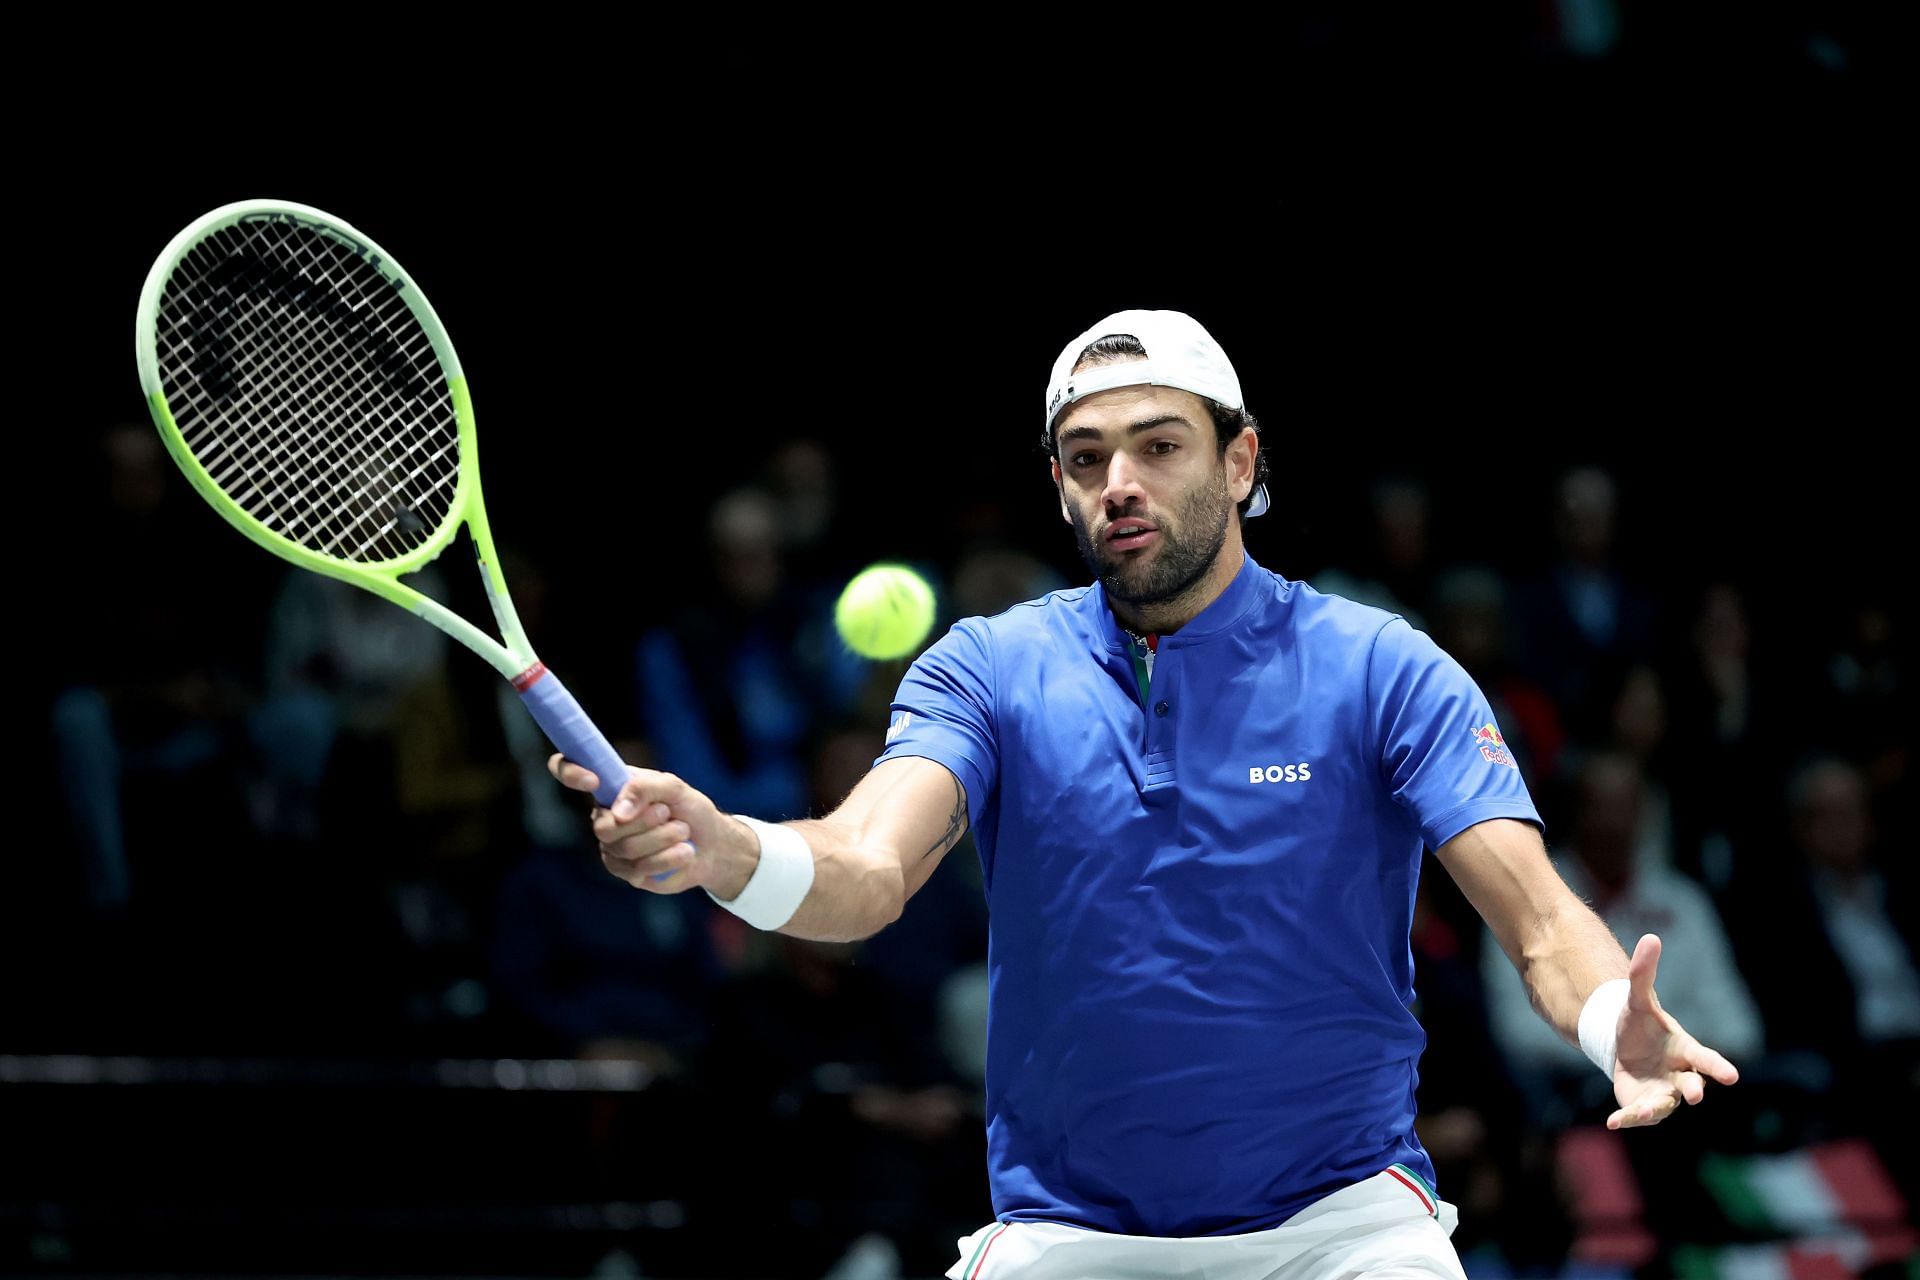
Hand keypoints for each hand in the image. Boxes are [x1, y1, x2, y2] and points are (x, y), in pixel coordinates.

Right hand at [547, 755, 747, 895]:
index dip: (569, 772)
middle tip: (667, 812)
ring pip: (626, 849)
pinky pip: (639, 869)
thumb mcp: (675, 788)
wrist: (713, 845)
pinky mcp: (627, 873)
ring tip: (682, 831)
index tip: (593, 781)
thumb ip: (645, 788)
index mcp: (611, 788)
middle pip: (604, 827)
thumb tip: (618, 812)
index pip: (568, 770)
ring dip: (663, 838)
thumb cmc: (691, 810)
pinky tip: (683, 852)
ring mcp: (613, 847)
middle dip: (644, 821)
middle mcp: (605, 817)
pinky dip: (668, 858)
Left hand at [1607, 933, 1740, 1128]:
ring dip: (1655, 1109)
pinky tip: (1613, 1121)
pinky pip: (1638, 1115)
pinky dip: (1627, 1118)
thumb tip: (1651, 937)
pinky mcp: (1642, 1105)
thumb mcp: (1637, 1000)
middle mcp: (1679, 1075)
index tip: (1733, 1076)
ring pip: (1665, 1105)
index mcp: (1684, 1050)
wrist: (1624, 1047)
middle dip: (1694, 1089)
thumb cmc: (1640, 1024)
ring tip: (1641, 1112)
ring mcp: (1663, 1093)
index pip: (1706, 1058)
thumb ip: (1644, 974)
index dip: (1718, 1067)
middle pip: (1691, 1084)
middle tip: (1696, 1096)